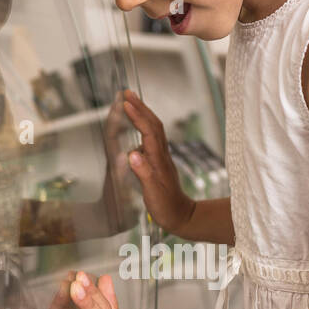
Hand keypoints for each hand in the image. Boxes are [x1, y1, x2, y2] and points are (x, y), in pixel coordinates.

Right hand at [119, 89, 194, 234]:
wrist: (183, 217)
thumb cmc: (166, 208)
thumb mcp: (153, 194)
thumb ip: (143, 173)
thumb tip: (132, 154)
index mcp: (158, 160)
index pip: (148, 132)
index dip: (137, 116)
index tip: (125, 103)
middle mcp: (161, 154)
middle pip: (153, 124)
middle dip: (140, 106)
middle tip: (126, 92)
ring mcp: (162, 156)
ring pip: (154, 128)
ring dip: (143, 112)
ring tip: (131, 100)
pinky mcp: (160, 160)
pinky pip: (152, 136)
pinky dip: (144, 124)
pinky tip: (138, 123)